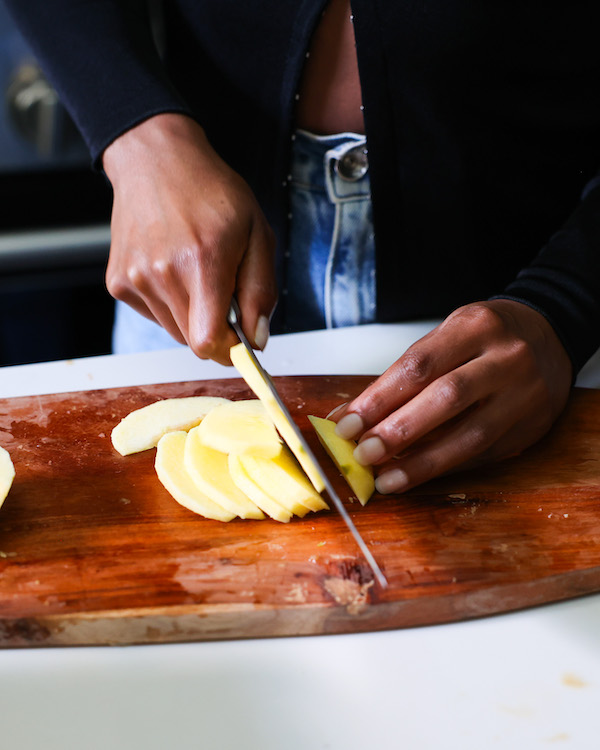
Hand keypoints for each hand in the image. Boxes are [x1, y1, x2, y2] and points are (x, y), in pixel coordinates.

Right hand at [103, 113, 276, 364]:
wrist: (156, 160)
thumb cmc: (212, 193)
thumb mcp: (257, 233)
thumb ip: (261, 291)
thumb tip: (257, 339)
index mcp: (202, 262)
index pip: (208, 342)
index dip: (228, 350)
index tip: (241, 340)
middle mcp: (162, 274)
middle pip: (193, 341)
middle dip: (215, 327)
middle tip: (223, 289)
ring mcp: (135, 279)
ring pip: (174, 330)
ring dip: (192, 314)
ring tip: (195, 270)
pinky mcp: (118, 282)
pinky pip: (154, 314)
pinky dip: (169, 302)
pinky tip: (172, 267)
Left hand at [331, 300, 572, 492]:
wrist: (550, 335)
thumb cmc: (486, 337)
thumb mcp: (447, 336)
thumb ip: (403, 375)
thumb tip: (353, 417)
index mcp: (475, 326)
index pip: (419, 366)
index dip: (379, 399)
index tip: (348, 424)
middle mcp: (506, 358)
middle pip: (446, 398)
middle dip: (399, 431)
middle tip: (363, 453)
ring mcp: (525, 394)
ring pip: (471, 435)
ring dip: (422, 463)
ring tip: (386, 479)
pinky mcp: (532, 427)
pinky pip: (484, 453)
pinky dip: (447, 466)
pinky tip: (419, 475)